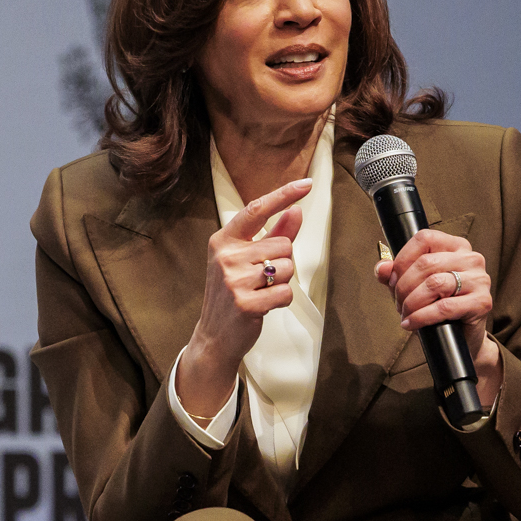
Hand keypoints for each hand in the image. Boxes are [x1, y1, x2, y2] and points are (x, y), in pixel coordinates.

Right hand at [177, 177, 313, 418]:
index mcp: (224, 240)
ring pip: (287, 268)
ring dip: (282, 282)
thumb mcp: (248, 261)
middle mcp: (226, 256)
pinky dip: (281, 301)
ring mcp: (233, 280)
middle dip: (282, 262)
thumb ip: (274, 234)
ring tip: (261, 292)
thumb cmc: (233, 294)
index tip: (306, 183)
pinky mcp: (245, 303)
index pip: (257, 210)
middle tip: (261, 280)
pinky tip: (263, 306)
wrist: (215, 336)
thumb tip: (296, 211)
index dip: (283, 195)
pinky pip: (285, 292)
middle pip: (283, 245)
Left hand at [374, 228, 502, 406]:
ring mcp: (480, 279)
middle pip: (426, 263)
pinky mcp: (482, 302)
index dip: (402, 259)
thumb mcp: (412, 286)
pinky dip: (421, 316)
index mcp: (456, 246)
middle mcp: (471, 258)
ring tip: (405, 314)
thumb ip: (395, 274)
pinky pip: (445, 307)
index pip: (424, 239)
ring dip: (411, 302)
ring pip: (434, 283)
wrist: (461, 336)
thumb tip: (382, 268)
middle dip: (403, 286)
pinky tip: (411, 323)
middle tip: (399, 303)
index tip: (392, 280)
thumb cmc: (436, 306)